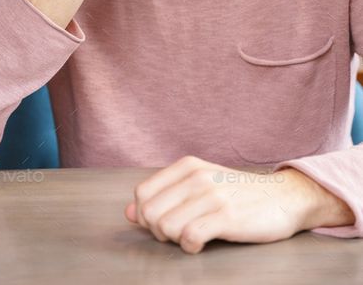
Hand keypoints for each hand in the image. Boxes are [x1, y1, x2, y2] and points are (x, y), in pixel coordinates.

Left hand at [124, 156, 338, 254]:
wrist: (284, 197)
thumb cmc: (238, 194)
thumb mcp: (200, 186)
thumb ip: (164, 196)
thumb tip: (129, 213)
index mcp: (187, 166)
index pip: (142, 194)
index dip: (145, 216)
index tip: (163, 224)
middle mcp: (196, 177)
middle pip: (150, 212)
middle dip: (157, 231)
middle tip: (177, 234)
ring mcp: (211, 195)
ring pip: (165, 226)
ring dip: (174, 240)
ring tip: (192, 237)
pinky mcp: (226, 216)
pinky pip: (189, 237)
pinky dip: (190, 246)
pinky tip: (201, 243)